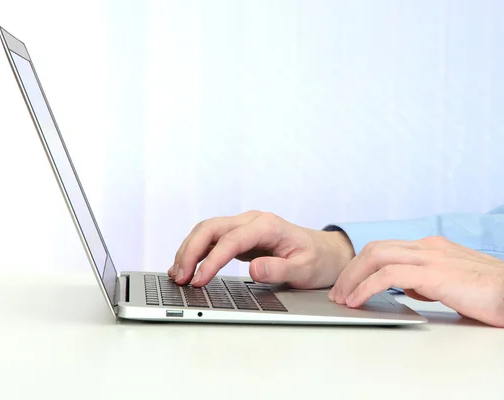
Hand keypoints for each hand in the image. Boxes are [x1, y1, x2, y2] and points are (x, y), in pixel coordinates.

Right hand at [169, 211, 354, 288]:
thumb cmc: (316, 260)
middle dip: (190, 251)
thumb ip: (279, 269)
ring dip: (188, 250)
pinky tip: (186, 267)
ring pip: (207, 230)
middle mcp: (252, 221)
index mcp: (268, 226)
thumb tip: (253, 269)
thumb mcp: (304, 269)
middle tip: (180, 278)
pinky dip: (196, 251)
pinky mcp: (240, 236)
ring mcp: (244, 226)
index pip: (231, 240)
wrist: (325, 252)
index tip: (199, 281)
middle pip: (211, 228)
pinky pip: (212, 239)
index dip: (212, 261)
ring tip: (177, 275)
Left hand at [329, 236, 503, 327]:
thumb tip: (407, 289)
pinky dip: (367, 286)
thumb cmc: (488, 292)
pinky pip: (389, 274)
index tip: (348, 284)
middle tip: (338, 292)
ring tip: (343, 298)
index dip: (361, 265)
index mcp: (430, 246)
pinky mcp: (433, 272)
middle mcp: (427, 246)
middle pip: (374, 248)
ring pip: (376, 256)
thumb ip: (426, 281)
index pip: (385, 248)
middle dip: (350, 270)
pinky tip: (358, 299)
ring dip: (353, 277)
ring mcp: (430, 256)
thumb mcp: (450, 282)